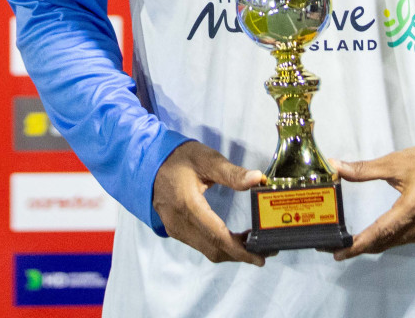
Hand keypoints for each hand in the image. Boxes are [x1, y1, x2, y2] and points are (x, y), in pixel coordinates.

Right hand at [152, 140, 267, 265]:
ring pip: (207, 249)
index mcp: (187, 205)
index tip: (260, 256)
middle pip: (214, 248)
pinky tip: (234, 238)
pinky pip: (200, 244)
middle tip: (265, 250)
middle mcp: (179, 223)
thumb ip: (232, 173)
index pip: (217, 236)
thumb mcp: (207, 159)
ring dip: (231, 251)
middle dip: (240, 254)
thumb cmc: (179, 158)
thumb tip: (258, 179)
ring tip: (253, 243)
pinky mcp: (175, 229)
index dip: (240, 250)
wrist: (148, 161)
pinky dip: (219, 245)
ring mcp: (175, 228)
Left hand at [330, 143, 414, 259]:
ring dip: (374, 245)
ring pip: (395, 243)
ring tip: (352, 244)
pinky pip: (405, 240)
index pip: (380, 232)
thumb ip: (364, 169)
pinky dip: (388, 240)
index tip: (339, 252)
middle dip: (360, 247)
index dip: (358, 244)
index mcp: (412, 207)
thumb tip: (336, 167)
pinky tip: (377, 237)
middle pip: (386, 242)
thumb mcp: (396, 162)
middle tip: (337, 248)